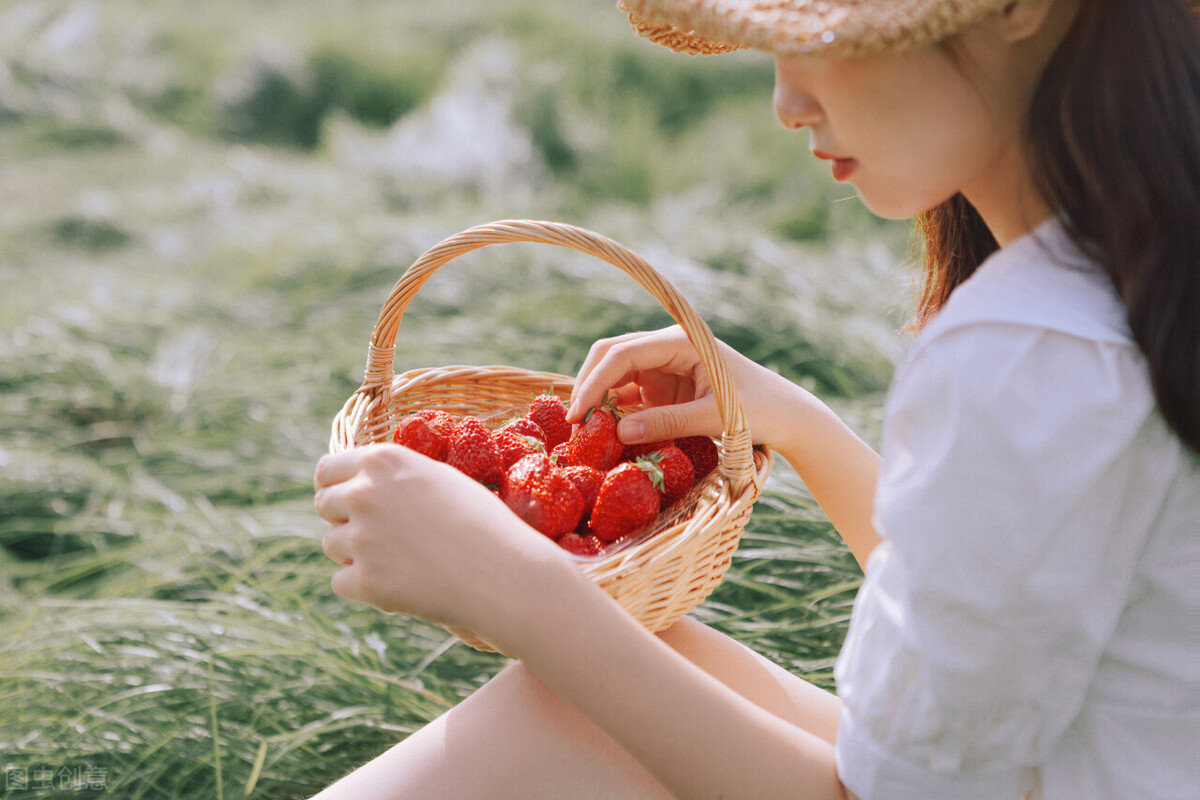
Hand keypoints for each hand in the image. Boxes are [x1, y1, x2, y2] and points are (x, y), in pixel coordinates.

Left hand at [314, 443, 568, 633]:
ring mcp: (361, 538)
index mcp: (382, 460)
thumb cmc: (481, 521)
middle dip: (343, 519)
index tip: (345, 501)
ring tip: (397, 559)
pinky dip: (363, 586)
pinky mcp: (364, 580)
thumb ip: (393, 477)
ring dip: (354, 553)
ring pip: (331, 545)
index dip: (336, 486)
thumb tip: (358, 483)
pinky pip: (341, 582)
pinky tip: (396, 583)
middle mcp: (363, 493)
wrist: (503, 571)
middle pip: (324, 505)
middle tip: (375, 534)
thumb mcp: (438, 478)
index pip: (327, 470)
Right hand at [567, 326, 810, 457]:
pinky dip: (612, 412)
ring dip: (597, 400)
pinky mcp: (662, 386)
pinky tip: (602, 435)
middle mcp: (665, 347)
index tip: (578, 416)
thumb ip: (669, 422)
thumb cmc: (759, 410)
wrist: (784, 414)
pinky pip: (627, 394)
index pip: (622, 354)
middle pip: (609, 356)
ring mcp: (662, 366)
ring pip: (613, 375)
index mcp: (680, 342)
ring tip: (582, 434)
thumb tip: (619, 431)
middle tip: (572, 425)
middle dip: (587, 385)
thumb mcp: (715, 418)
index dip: (594, 383)